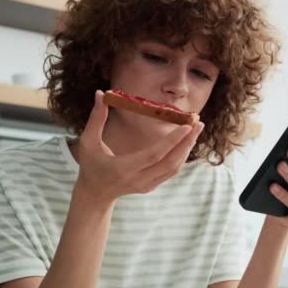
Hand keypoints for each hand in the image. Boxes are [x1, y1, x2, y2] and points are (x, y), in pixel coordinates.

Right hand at [74, 90, 203, 206]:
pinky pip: (170, 171)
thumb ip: (96, 118)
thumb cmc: (91, 164)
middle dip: (187, 142)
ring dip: (187, 148)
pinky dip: (181, 156)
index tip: (186, 126)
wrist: (95, 193)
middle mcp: (138, 179)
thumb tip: (100, 93)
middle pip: (170, 162)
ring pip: (174, 168)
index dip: (171, 141)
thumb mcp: (88, 141)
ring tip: (196, 130)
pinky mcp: (151, 187)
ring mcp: (146, 185)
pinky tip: (186, 142)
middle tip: (199, 123)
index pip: (154, 155)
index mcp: (123, 168)